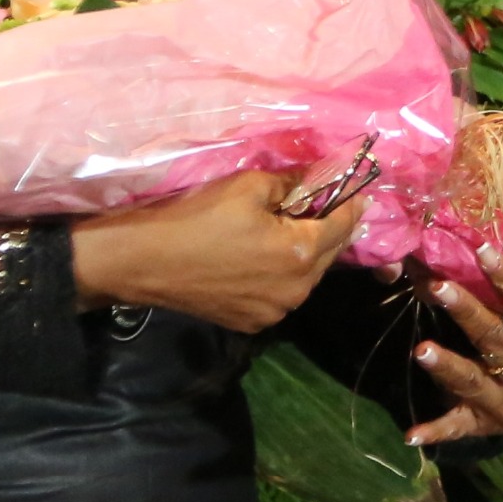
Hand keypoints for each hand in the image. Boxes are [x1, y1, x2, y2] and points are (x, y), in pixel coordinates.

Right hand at [65, 170, 365, 333]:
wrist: (145, 262)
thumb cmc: (197, 217)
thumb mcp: (248, 187)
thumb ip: (292, 183)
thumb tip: (317, 178)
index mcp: (300, 253)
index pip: (343, 223)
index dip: (351, 202)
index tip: (357, 188)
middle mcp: (297, 290)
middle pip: (329, 254)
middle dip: (328, 228)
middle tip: (321, 205)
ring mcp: (275, 312)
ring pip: (306, 277)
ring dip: (304, 254)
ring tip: (286, 231)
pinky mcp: (253, 324)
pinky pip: (281, 294)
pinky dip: (281, 276)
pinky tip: (260, 259)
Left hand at [405, 253, 502, 445]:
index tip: (481, 249)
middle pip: (493, 340)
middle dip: (465, 312)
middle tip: (437, 286)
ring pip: (472, 382)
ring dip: (446, 367)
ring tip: (420, 351)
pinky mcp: (482, 425)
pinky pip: (457, 429)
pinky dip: (434, 432)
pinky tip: (410, 435)